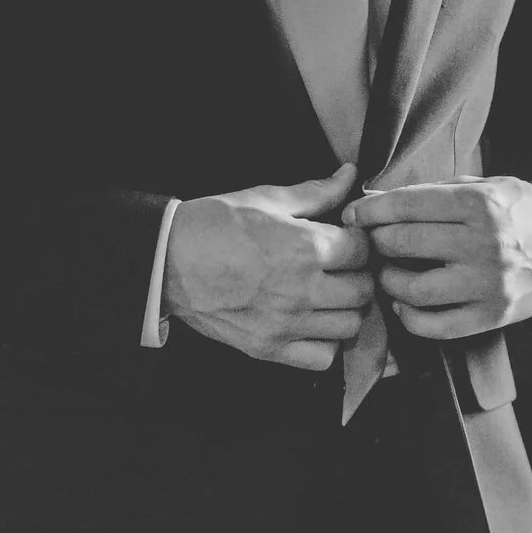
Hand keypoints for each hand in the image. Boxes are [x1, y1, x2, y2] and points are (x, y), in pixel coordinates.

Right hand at [163, 161, 372, 370]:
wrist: (167, 262)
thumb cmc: (216, 224)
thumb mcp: (267, 198)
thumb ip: (316, 192)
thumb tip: (350, 174)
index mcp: (306, 248)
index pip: (363, 250)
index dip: (360, 242)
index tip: (347, 240)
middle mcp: (302, 290)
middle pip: (363, 291)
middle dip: (359, 275)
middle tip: (342, 268)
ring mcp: (285, 324)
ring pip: (349, 326)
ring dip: (346, 309)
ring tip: (329, 294)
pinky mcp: (268, 348)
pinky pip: (322, 358)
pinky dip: (325, 342)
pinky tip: (313, 322)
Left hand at [341, 177, 531, 340]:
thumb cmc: (520, 211)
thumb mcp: (488, 185)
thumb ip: (438, 193)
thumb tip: (380, 201)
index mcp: (480, 203)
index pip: (408, 205)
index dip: (372, 210)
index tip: (353, 215)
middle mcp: (483, 243)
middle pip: (404, 243)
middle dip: (376, 241)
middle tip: (368, 243)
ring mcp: (488, 284)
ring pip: (413, 289)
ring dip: (388, 280)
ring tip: (387, 272)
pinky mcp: (491, 316)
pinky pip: (435, 326)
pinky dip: (410, 318)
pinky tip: (405, 305)